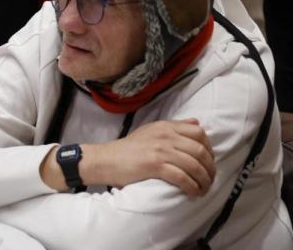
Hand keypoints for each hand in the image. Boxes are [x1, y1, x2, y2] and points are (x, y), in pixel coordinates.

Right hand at [88, 119, 214, 196]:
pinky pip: (182, 177)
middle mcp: (165, 136)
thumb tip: (196, 123)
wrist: (105, 159)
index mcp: (165, 127)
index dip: (209, 149)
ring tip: (203, 189)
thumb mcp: (151, 131)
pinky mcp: (155, 165)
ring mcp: (160, 150)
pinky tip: (193, 193)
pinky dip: (192, 187)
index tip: (208, 161)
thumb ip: (174, 127)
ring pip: (194, 165)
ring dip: (203, 180)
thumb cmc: (128, 149)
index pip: (199, 133)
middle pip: (200, 151)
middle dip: (210, 168)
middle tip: (209, 179)